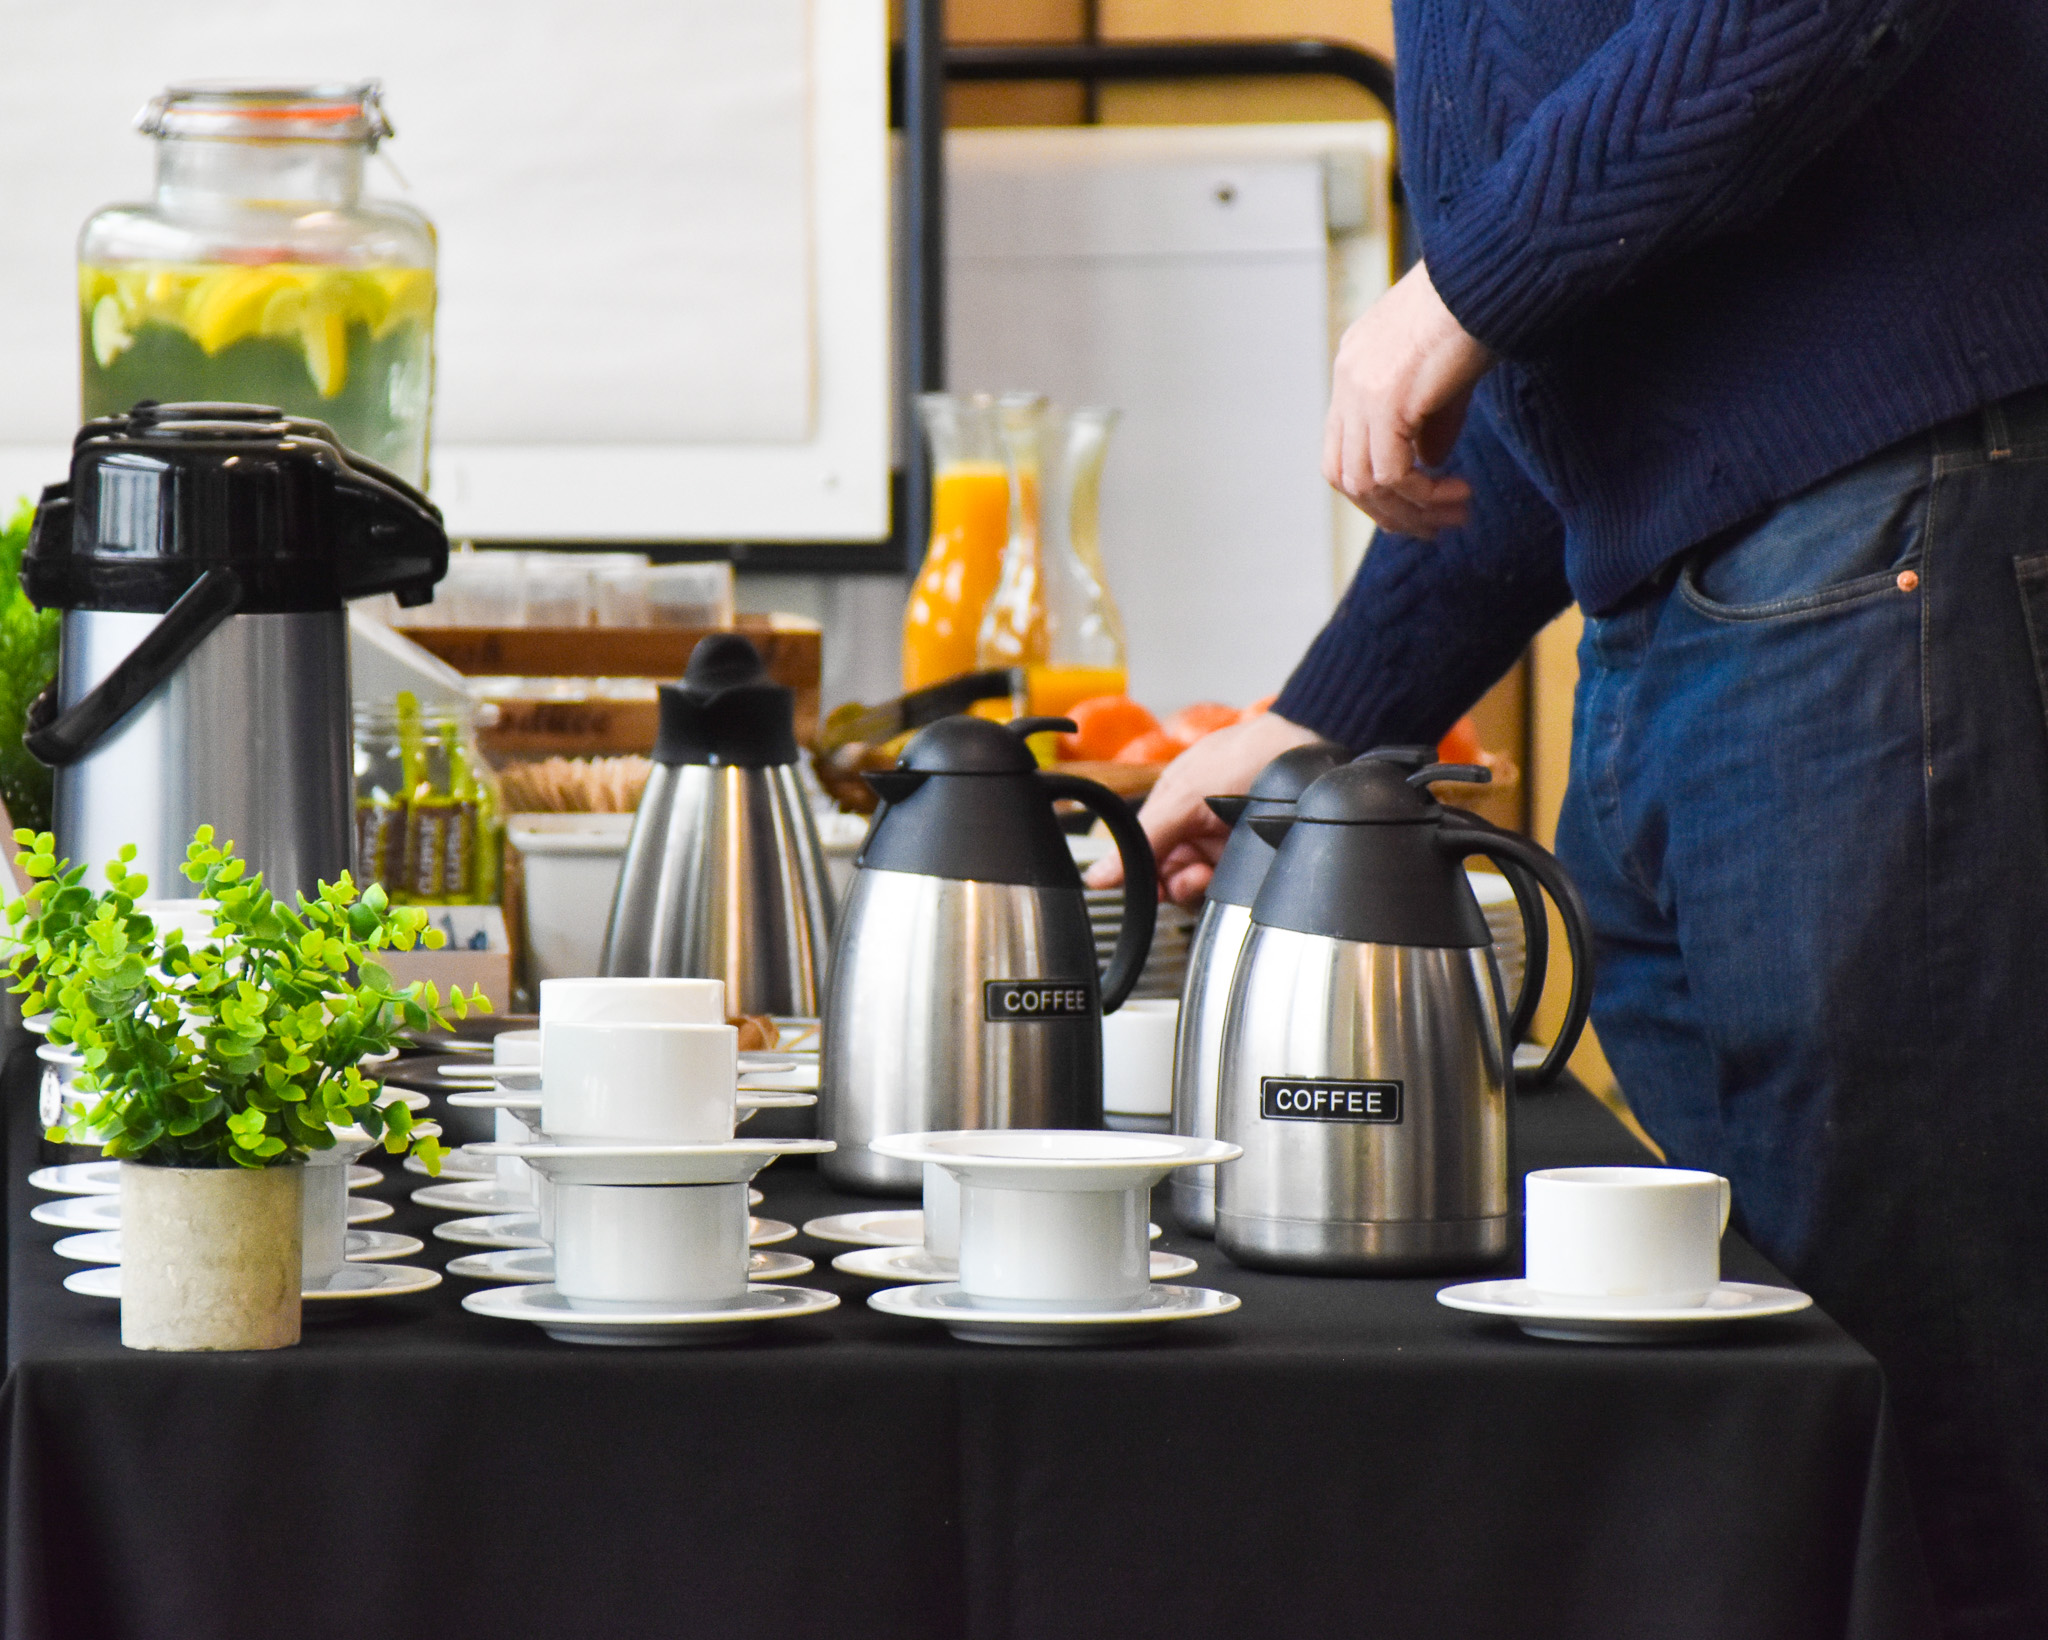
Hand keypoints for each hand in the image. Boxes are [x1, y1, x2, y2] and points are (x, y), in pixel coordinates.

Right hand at [1085, 712, 1322, 905]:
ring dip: (1201, 886)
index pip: (1144, 857)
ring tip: (1209, 872)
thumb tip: (1098, 875)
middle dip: (1177, 883)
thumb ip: (1145, 837)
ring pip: (1201, 888)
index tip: (1152, 890)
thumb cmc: (1247, 755)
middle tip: (1192, 875)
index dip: (1145, 878)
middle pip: (1170, 878)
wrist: (1309, 748)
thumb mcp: (1186, 796)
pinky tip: (1237, 875)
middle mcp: (1195, 830)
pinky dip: (1231, 887)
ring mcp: (1225, 846)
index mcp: (1170, 810)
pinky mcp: (1254, 860)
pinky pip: (1233, 888)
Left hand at [1322, 262, 1495, 537]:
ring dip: (1412, 511)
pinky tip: (1459, 494)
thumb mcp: (1447, 373)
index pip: (1342, 448)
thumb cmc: (1483, 308)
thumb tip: (1428, 464)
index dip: (1375, 487)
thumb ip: (1430, 419)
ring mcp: (1360, 390)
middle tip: (1434, 527)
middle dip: (1389, 512)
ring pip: (1366, 483)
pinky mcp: (1385, 401)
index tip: (1417, 504)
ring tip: (1456, 514)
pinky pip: (1393, 475)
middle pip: (1344, 475)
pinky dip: (1423, 496)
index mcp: (1354, 365)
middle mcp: (1347, 377)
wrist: (1494, 272)